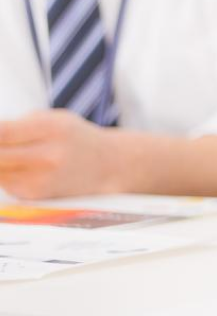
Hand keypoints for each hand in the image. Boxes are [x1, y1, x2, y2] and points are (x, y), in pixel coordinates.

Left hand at [0, 110, 121, 199]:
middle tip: (0, 151)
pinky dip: (2, 174)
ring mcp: (40, 179)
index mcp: (52, 128)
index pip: (2, 133)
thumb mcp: (52, 120)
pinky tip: (16, 166)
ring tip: (14, 156)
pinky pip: (3, 182)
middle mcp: (47, 156)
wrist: (108, 165)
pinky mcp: (33, 195)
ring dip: (0, 164)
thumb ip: (15, 126)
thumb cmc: (72, 137)